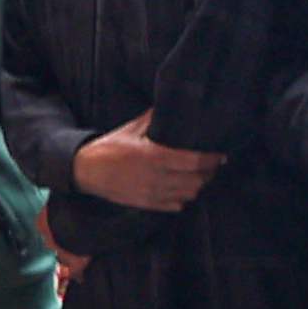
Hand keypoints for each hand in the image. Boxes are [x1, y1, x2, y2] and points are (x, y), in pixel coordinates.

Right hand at [72, 119, 219, 211]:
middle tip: (212, 165)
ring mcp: (153, 193)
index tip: (221, 155)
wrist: (86, 171)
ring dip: (197, 185)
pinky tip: (182, 188)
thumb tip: (169, 103)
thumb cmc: (110, 147)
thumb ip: (152, 119)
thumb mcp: (131, 129)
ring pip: (189, 194)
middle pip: (197, 180)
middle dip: (208, 173)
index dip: (212, 159)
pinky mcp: (148, 204)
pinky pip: (176, 205)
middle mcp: (157, 177)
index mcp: (155, 156)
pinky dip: (183, 197)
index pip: (195, 161)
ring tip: (199, 176)